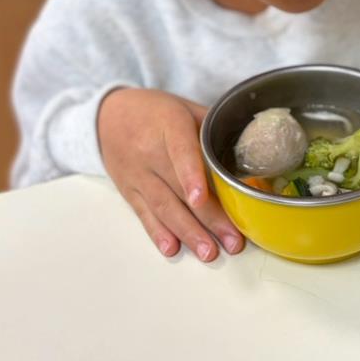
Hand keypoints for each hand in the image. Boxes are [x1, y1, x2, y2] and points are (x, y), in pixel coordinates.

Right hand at [98, 88, 244, 261]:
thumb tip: (251, 148)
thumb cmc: (156, 111)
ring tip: (209, 252)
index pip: (180, 151)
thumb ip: (213, 127)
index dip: (191, 175)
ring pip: (163, 207)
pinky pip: (144, 214)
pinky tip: (173, 248)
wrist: (108, 116)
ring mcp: (138, 174)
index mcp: (169, 125)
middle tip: (232, 240)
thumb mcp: (185, 108)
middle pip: (179, 188)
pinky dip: (158, 233)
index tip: (201, 198)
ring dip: (188, 233)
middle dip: (208, 218)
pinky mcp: (129, 191)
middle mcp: (150, 151)